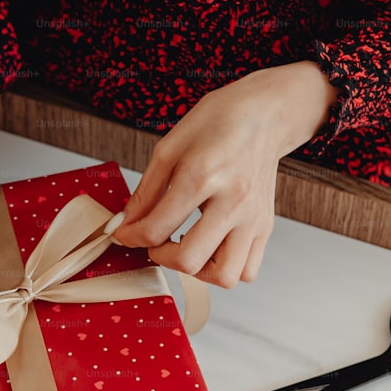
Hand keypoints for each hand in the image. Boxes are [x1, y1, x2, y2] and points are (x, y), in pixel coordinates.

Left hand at [111, 61, 336, 286]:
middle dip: (161, 257)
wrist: (265, 114)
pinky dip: (225, 268)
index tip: (124, 235)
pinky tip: (210, 247)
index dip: (130, 237)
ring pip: (225, 276)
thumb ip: (146, 191)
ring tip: (186, 247)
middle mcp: (233, 202)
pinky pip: (247, 270)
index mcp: (203, 177)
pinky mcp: (266, 226)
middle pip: (190, 260)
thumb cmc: (218, 123)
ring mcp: (254, 218)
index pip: (157, 228)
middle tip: (156, 241)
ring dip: (197, 271)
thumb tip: (125, 225)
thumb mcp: (170, 147)